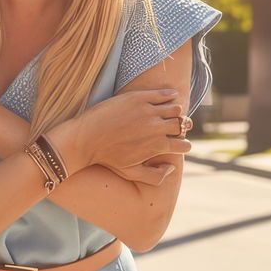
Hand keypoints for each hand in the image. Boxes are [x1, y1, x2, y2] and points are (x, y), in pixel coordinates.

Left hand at [55, 89, 187, 179]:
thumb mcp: (130, 173)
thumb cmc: (106, 158)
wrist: (85, 138)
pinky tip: (171, 96)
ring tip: (171, 113)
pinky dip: (170, 95)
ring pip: (175, 108)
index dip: (184, 145)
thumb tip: (171, 167)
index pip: (184, 145)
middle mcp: (156, 127)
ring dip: (176, 112)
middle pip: (182, 124)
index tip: (179, 143)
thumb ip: (155, 177)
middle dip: (182, 127)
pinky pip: (163, 94)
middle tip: (178, 126)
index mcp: (157, 146)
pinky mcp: (138, 97)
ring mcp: (148, 111)